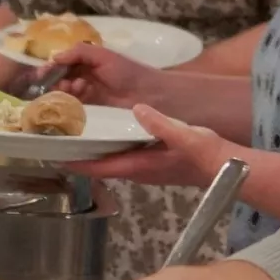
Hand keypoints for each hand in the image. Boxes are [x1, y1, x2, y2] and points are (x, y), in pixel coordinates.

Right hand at [48, 45, 165, 108]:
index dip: (50, 67)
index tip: (41, 74)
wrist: (147, 93)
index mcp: (86, 60)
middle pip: (60, 78)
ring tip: (75, 89)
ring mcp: (86, 91)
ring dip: (65, 90)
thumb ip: (79, 52)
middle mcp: (84, 75)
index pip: (62, 62)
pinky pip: (74, 103)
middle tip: (60, 85)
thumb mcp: (102, 55)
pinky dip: (71, 101)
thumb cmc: (127, 71)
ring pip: (65, 91)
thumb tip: (54, 57)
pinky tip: (77, 97)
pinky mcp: (90, 106)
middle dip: (55, 81)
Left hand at [71, 106, 228, 187]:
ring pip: (110, 160)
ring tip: (76, 131)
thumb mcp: (185, 135)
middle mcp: (137, 170)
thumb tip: (138, 109)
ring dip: (93, 150)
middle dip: (79, 154)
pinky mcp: (151, 163)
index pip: (99, 167)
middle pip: (99, 165)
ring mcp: (144, 168)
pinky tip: (107, 130)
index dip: (76, 162)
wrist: (225, 167)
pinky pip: (122, 156)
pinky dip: (110, 146)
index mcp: (139, 165)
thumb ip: (160, 124)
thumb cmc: (206, 154)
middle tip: (60, 136)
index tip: (54, 154)